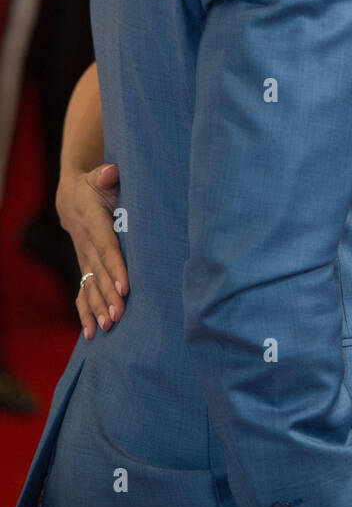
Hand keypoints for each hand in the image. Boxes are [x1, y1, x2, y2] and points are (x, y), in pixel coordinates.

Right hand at [56, 162, 127, 339]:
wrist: (72, 196)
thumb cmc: (94, 186)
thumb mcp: (98, 177)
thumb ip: (106, 176)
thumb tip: (111, 172)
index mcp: (93, 222)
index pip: (106, 247)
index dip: (115, 267)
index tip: (125, 287)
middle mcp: (86, 245)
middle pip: (99, 272)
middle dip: (109, 295)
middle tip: (119, 315)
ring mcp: (83, 259)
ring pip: (90, 286)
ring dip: (98, 308)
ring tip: (108, 327)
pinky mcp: (84, 268)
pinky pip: (83, 292)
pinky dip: (85, 313)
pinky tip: (92, 333)